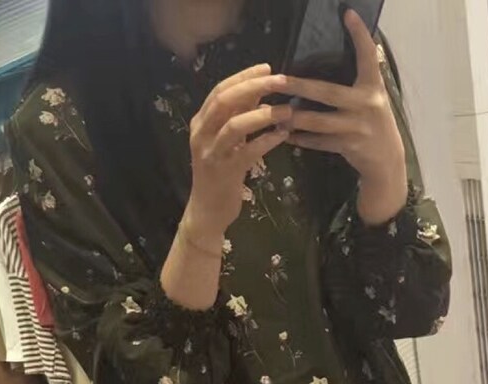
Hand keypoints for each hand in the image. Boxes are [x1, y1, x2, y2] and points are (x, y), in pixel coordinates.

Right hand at [182, 64, 291, 250]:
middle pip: (225, 100)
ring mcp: (212, 153)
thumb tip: (260, 93)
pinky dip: (267, 141)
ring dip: (263, 114)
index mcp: (200, 122)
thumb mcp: (226, 141)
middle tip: (281, 81)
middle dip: (254, 87)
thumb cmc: (220, 174)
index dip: (244, 76)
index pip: (220, 90)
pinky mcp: (225, 172)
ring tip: (287, 110)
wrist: (207, 212)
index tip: (267, 67)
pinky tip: (283, 135)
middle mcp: (202, 134)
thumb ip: (238, 116)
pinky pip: (248, 151)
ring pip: (235, 125)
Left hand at [284, 11, 407, 224]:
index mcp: (373, 87)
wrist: (387, 162)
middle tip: (278, 80)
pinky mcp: (348, 147)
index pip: (368, 55)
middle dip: (300, 86)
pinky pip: (319, 142)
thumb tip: (335, 55)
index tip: (347, 13)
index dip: (359, 34)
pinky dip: (302, 139)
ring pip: (319, 121)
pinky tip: (286, 134)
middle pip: (328, 92)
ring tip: (274, 111)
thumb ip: (360, 78)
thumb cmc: (375, 123)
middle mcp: (366, 105)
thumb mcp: (373, 97)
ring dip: (295, 117)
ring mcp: (356, 128)